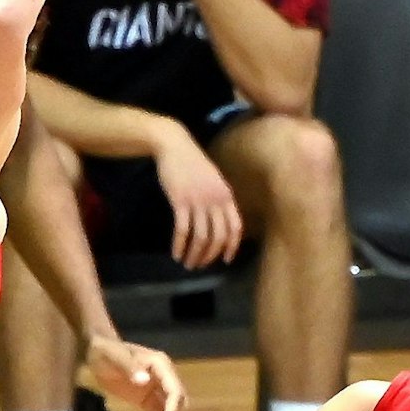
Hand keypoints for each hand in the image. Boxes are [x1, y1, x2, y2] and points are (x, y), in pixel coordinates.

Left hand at [84, 335, 187, 410]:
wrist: (96, 352)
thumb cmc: (106, 350)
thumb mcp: (114, 356)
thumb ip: (129, 367)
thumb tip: (145, 381)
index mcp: (161, 365)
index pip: (175, 391)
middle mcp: (165, 378)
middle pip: (179, 406)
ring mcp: (159, 390)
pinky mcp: (150, 401)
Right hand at [154, 130, 241, 268]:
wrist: (174, 145)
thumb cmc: (192, 162)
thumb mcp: (213, 179)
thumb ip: (219, 198)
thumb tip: (219, 220)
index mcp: (226, 196)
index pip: (235, 227)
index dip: (232, 246)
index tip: (226, 260)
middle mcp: (216, 201)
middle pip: (218, 236)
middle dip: (210, 255)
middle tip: (200, 265)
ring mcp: (198, 201)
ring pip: (201, 237)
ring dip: (195, 254)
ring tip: (187, 263)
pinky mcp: (180, 201)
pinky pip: (183, 230)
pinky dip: (179, 245)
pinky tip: (176, 253)